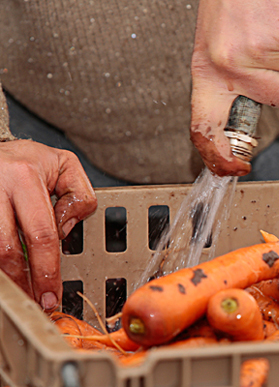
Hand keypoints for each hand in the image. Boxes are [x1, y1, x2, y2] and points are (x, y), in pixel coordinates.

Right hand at [0, 140, 96, 310]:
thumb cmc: (30, 159)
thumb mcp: (66, 166)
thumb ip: (78, 196)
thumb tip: (65, 228)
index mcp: (24, 176)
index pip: (42, 234)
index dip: (46, 270)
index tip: (52, 293)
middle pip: (7, 249)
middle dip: (23, 281)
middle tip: (37, 301)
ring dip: (7, 277)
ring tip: (22, 291)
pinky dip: (0, 262)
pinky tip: (9, 273)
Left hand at [190, 0, 278, 175]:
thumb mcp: (219, 37)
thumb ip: (231, 74)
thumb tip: (245, 114)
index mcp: (207, 65)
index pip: (206, 122)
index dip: (219, 153)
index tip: (232, 168)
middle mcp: (230, 62)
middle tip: (271, 39)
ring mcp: (260, 49)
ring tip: (276, 17)